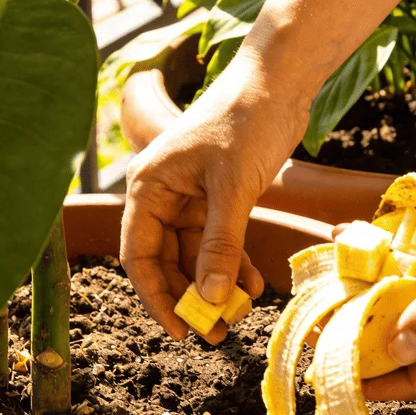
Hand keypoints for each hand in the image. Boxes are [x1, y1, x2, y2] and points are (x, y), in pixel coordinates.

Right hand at [121, 55, 308, 341]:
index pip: (138, 255)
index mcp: (147, 187)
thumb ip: (220, 245)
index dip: (156, 296)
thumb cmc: (245, 120)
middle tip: (214, 334)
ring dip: (215, 285)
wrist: (278, 80)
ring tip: (238, 317)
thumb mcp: (233, 188)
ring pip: (195, 255)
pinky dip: (233, 263)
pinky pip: (219, 240)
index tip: (179, 330)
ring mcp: (189, 196)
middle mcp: (161, 194)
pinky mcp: (217, 195)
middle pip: (164, 260)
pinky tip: (253, 285)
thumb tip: (210, 299)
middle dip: (189, 297)